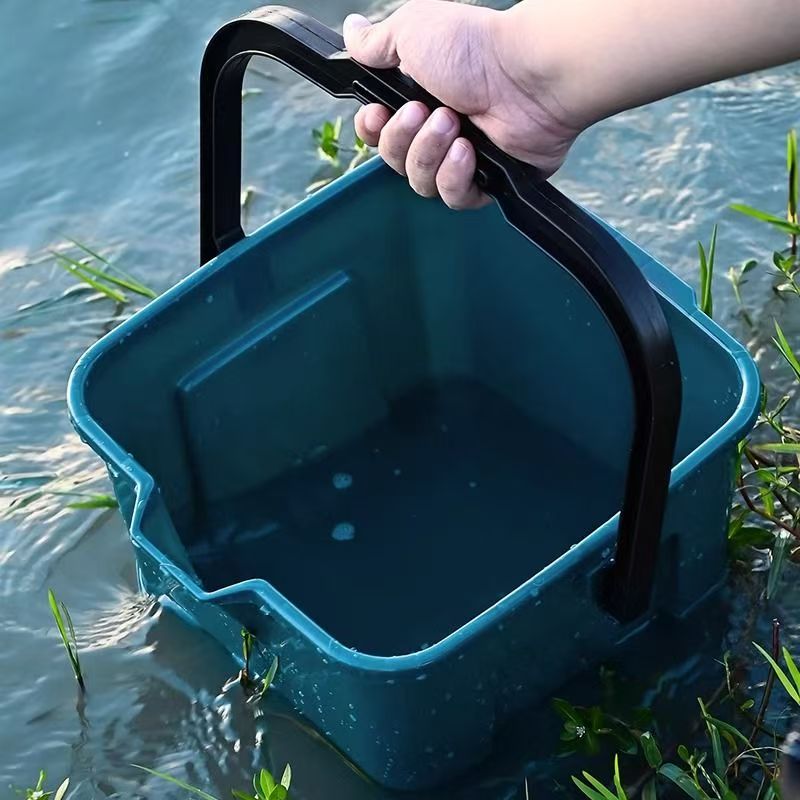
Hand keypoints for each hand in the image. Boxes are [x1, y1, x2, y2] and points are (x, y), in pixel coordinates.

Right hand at [343, 0, 581, 208]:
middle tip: (424, 110)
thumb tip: (352, 32)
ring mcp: (464, 157)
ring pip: (421, 182)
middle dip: (403, 138)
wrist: (527, 75)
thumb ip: (376, 42)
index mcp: (418, 97)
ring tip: (453, 124)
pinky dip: (454, 177)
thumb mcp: (411, 31)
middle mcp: (439, 129)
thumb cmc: (475, 48)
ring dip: (429, 153)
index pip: (379, 131)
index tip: (375, 115)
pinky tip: (467, 152)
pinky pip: (454, 197)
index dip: (371, 130)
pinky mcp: (488, 181)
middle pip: (395, 160)